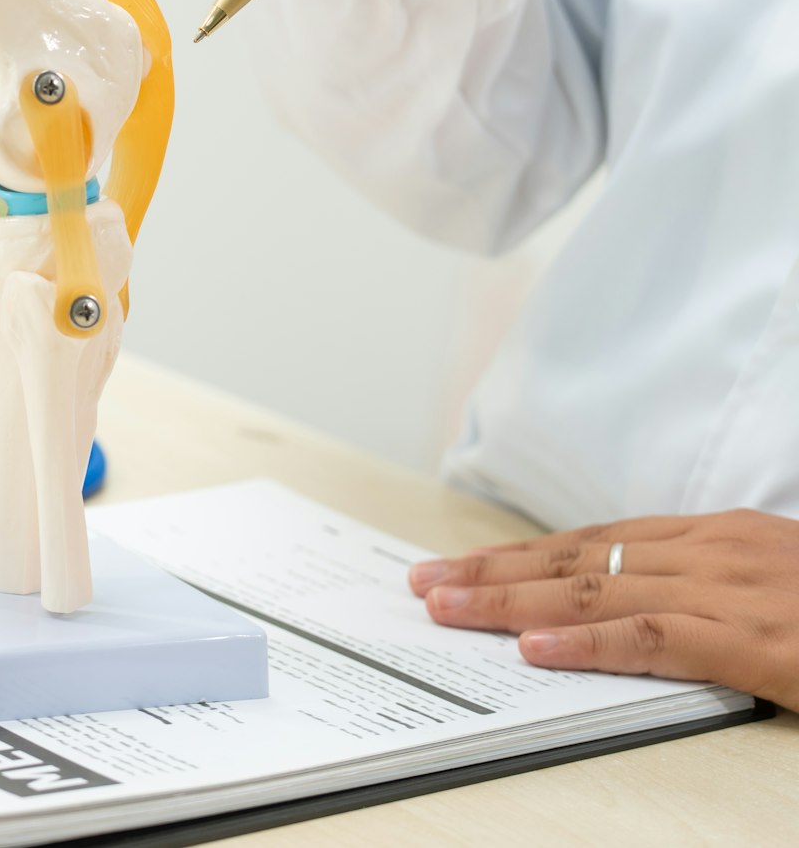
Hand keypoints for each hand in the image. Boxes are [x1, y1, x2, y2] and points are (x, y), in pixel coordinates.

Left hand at [409, 510, 798, 706]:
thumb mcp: (781, 586)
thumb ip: (713, 588)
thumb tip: (637, 603)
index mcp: (726, 536)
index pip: (598, 542)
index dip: (522, 555)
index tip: (461, 565)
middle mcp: (722, 551)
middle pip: (581, 559)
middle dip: (494, 571)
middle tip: (423, 582)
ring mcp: (742, 592)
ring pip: (600, 591)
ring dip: (512, 601)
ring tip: (446, 607)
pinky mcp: (766, 642)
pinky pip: (658, 638)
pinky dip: (589, 643)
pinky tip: (535, 650)